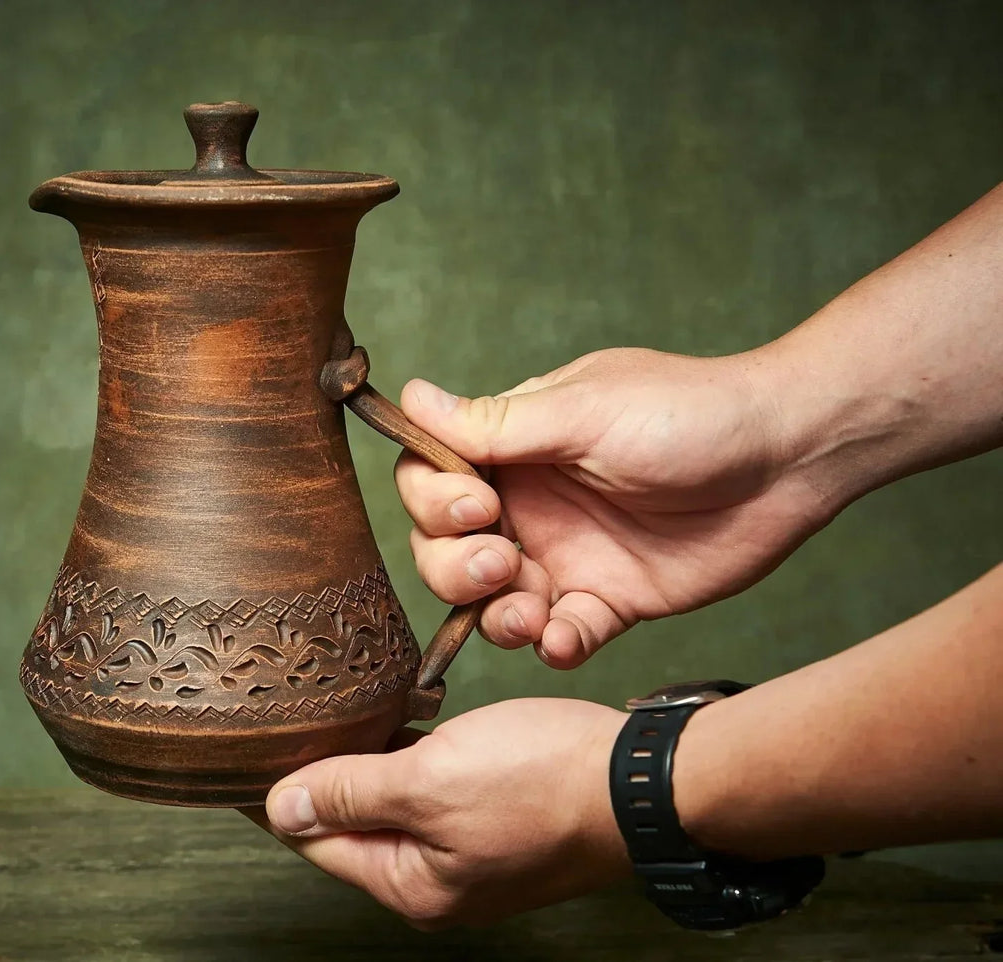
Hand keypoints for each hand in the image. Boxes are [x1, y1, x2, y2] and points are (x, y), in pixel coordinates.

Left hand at [258, 699, 629, 928]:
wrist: (645, 780)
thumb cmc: (545, 781)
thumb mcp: (431, 781)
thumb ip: (351, 793)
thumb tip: (281, 809)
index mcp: (413, 887)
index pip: (314, 841)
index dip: (275, 794)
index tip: (241, 753)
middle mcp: (436, 882)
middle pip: (351, 825)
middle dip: (321, 775)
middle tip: (286, 719)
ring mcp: (469, 856)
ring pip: (391, 806)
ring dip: (366, 762)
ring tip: (334, 712)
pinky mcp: (496, 825)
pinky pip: (431, 796)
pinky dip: (409, 761)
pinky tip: (400, 721)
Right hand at [396, 347, 837, 667]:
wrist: (788, 458)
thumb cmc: (689, 412)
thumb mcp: (583, 410)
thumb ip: (495, 424)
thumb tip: (410, 396)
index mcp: (515, 449)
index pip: (431, 480)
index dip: (435, 502)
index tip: (480, 503)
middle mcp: (530, 505)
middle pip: (445, 551)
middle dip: (453, 566)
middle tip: (498, 561)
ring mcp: (567, 556)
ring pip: (491, 604)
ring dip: (493, 615)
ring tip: (527, 610)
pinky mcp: (609, 601)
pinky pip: (561, 636)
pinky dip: (554, 646)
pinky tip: (565, 638)